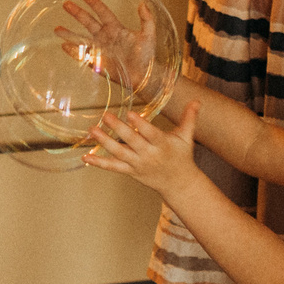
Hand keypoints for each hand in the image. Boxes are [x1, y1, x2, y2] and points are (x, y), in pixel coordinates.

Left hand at [84, 101, 201, 196]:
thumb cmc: (181, 157)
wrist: (178, 183)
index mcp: (163, 144)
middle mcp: (149, 155)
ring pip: (119, 153)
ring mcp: (138, 164)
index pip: (150, 133)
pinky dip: (99, 163)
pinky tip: (86, 157)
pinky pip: (113, 167)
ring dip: (104, 142)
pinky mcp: (130, 171)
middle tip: (105, 116)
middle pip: (132, 141)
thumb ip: (189, 118)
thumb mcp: (186, 137)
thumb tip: (197, 101)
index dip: (140, 124)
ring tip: (92, 130)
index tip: (130, 114)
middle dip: (118, 129)